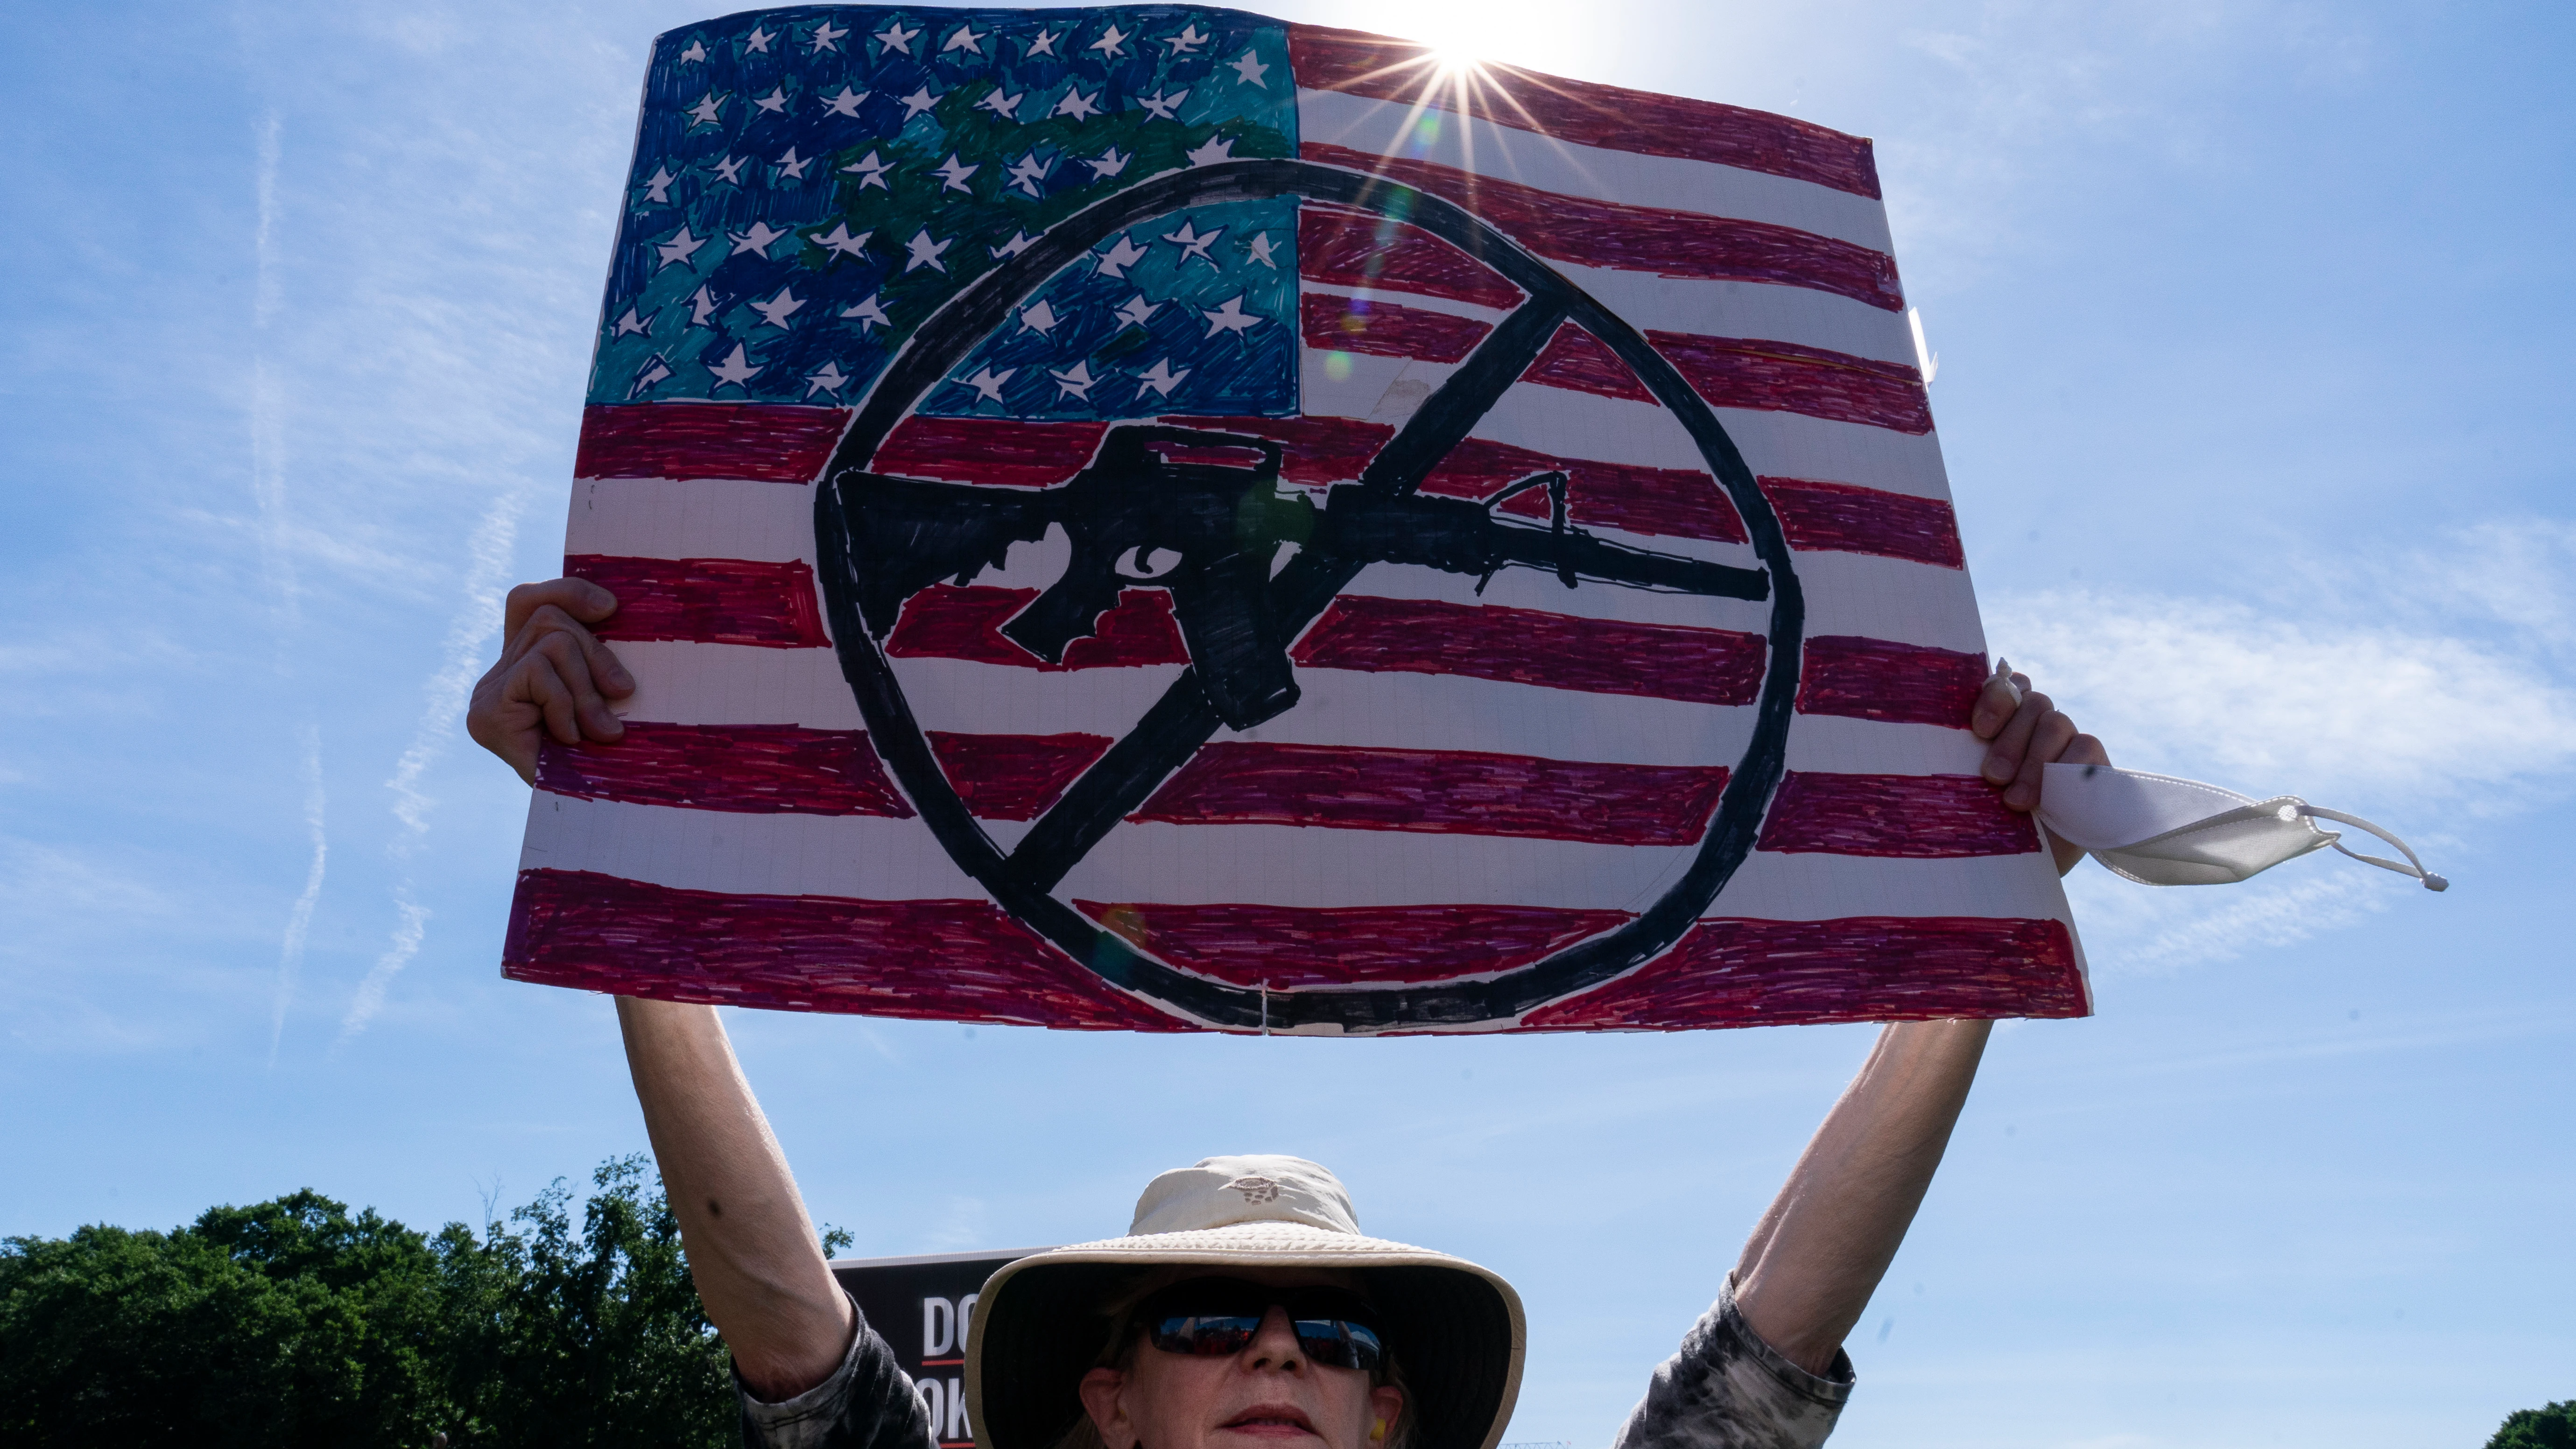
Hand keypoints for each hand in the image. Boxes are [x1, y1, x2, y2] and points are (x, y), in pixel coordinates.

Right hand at [466, 577, 635, 783]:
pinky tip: (569, 738)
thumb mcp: (605, 693)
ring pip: (551, 643)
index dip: (568, 592)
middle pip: (550, 620)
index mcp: (521, 664)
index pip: (528, 601)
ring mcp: (486, 694)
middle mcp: (496, 675)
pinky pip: (539, 675)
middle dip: (595, 654)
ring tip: (599, 730)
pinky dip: (566, 705)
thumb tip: (611, 607)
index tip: (611, 608)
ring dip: (586, 687)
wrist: (586, 817)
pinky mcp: (486, 713)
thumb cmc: (604, 756)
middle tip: (622, 693)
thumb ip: (596, 658)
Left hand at [1969, 660, 2107, 873]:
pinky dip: (2066, 768)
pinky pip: (2086, 746)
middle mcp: (2036, 726)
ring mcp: (2067, 743)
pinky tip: (2050, 799)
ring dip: (2033, 761)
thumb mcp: (1964, 789)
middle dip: (2010, 740)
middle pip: (2032, 703)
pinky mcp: (2093, 766)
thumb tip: (1927, 738)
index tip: (1979, 730)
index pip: (2006, 686)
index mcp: (2004, 722)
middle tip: (1991, 776)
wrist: (2017, 873)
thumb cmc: (1981, 826)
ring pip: (2056, 723)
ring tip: (2015, 801)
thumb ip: (1958, 757)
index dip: (1995, 698)